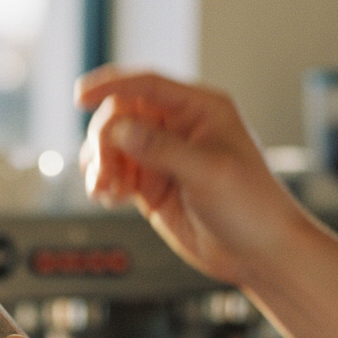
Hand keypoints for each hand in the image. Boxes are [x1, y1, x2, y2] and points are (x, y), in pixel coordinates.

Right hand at [76, 67, 307, 287]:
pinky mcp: (150, 186)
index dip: (110, 85)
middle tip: (103, 172)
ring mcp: (162, 157)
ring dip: (99, 165)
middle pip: (121, 116)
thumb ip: (162, 148)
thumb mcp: (208, 171)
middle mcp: (178, 128)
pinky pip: (113, 174)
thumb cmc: (251, 206)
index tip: (80, 97)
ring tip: (104, 190)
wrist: (257, 252)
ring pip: (111, 146)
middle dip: (104, 141)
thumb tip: (120, 129)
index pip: (147, 85)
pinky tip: (108, 198)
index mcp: (200, 110)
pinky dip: (103, 184)